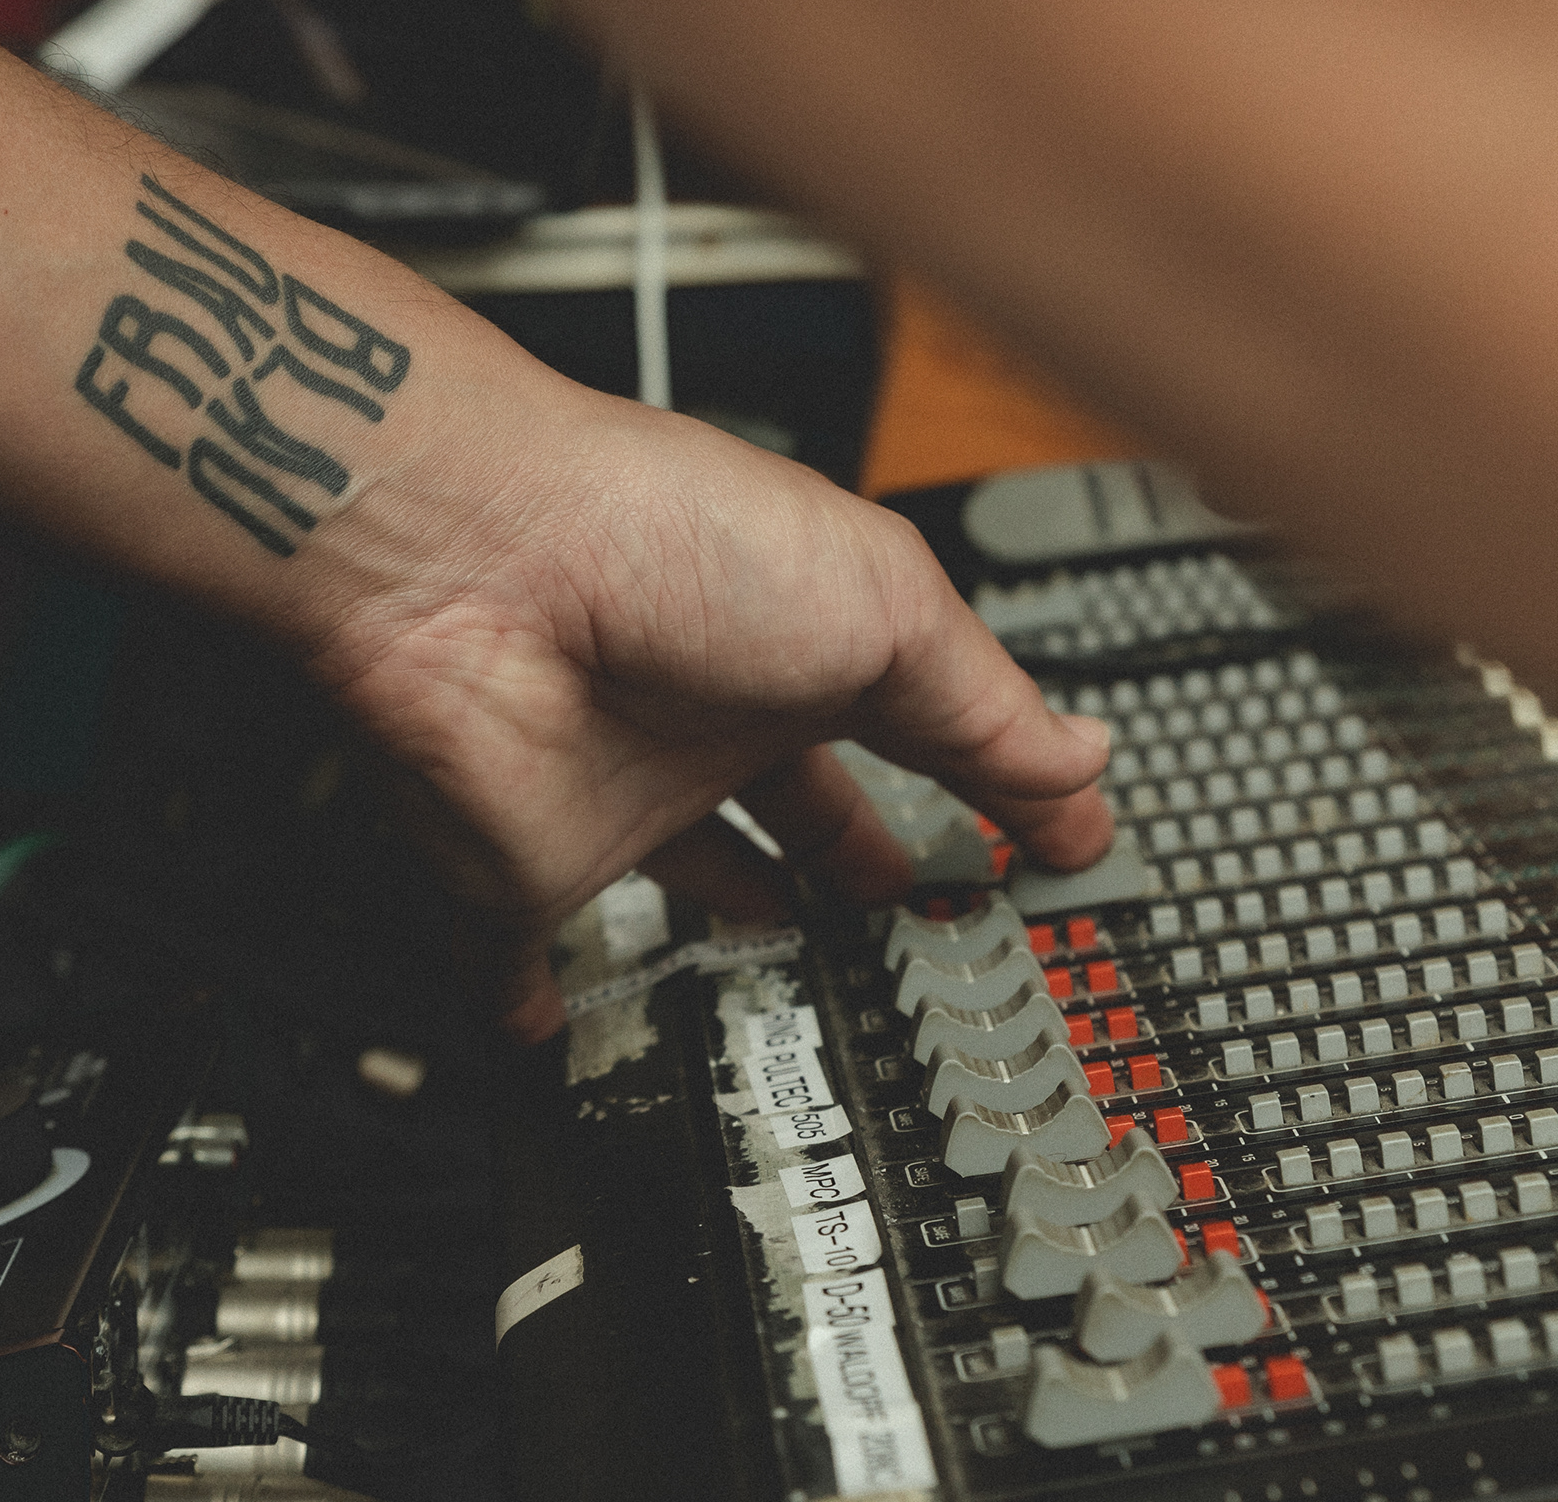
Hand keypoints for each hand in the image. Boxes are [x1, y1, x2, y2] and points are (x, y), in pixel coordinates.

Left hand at [305, 391, 1114, 1038]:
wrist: (472, 561)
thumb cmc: (662, 533)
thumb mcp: (885, 603)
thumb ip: (985, 704)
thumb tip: (1085, 765)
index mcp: (810, 644)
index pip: (926, 728)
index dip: (996, 787)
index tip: (1055, 846)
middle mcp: (712, 716)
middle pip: (810, 807)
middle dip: (869, 859)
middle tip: (934, 914)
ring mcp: (621, 795)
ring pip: (692, 879)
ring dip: (741, 923)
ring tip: (802, 971)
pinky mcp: (532, 870)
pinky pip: (517, 953)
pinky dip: (532, 997)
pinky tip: (557, 1023)